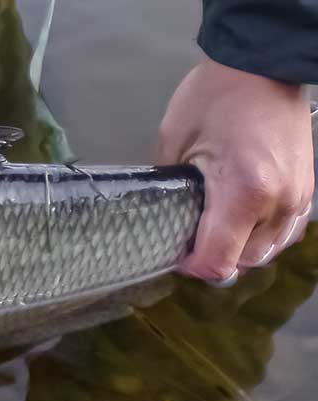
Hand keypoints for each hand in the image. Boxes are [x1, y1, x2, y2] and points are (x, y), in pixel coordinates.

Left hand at [157, 56, 312, 283]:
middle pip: (244, 262)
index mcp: (244, 193)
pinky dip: (260, 235)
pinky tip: (239, 220)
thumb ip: (171, 191)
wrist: (262, 65)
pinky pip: (284, 232)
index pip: (218, 262)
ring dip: (238, 249)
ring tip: (212, 228)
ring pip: (266, 251)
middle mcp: (278, 202)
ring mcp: (298, 197)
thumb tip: (167, 222)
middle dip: (213, 258)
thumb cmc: (213, 98)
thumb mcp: (175, 143)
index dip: (191, 266)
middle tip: (188, 236)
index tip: (174, 251)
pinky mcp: (307, 189)